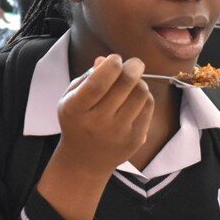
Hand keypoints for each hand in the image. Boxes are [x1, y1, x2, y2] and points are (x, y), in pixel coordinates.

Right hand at [54, 55, 152, 177]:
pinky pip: (148, 106)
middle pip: (125, 84)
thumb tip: (106, 60)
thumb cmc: (78, 121)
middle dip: (133, 66)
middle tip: (134, 63)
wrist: (85, 160)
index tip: (115, 59)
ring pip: (141, 93)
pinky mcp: (135, 139)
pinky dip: (144, 96)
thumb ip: (88, 77)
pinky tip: (134, 99)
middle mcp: (97, 123)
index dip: (112, 65)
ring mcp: (118, 133)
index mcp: (75, 109)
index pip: (98, 83)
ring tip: (132, 83)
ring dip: (139, 82)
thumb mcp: (72, 98)